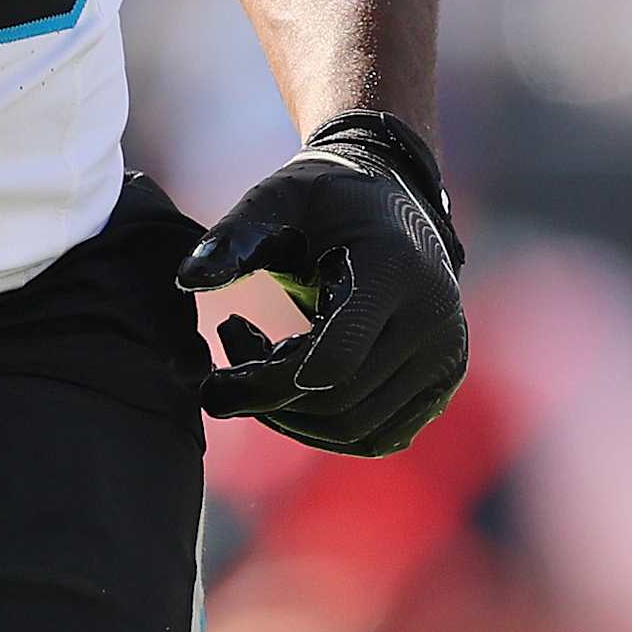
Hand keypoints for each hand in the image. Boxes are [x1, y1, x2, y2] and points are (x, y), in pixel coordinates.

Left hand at [178, 112, 466, 456]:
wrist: (392, 198)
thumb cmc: (325, 196)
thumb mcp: (276, 198)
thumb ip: (233, 237)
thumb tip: (186, 280)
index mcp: (394, 270)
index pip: (335, 358)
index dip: (269, 377)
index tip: (220, 356)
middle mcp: (433, 321)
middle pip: (341, 401)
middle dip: (267, 396)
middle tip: (227, 353)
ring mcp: (444, 358)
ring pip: (357, 430)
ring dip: (290, 414)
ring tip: (256, 359)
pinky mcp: (439, 385)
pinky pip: (376, 435)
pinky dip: (322, 425)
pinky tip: (291, 377)